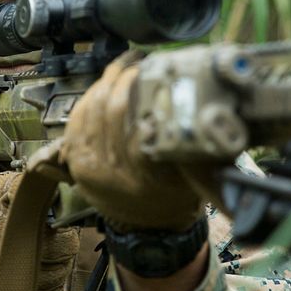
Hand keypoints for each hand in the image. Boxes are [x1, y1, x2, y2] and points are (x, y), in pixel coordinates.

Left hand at [59, 54, 213, 231]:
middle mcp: (113, 172)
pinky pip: (77, 117)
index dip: (146, 89)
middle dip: (126, 76)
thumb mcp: (198, 173)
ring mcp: (89, 167)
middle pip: (113, 108)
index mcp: (147, 176)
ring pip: (92, 107)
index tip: (159, 70)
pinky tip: (105, 83)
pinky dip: (91, 95)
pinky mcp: (75, 161)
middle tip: (141, 62)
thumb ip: (200, 142)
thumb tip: (214, 103)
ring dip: (108, 80)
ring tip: (125, 65)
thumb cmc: (178, 194)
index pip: (140, 121)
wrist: (148, 227)